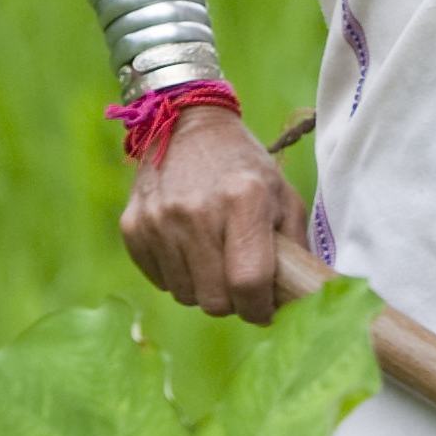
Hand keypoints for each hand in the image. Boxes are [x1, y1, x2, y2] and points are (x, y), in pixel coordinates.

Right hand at [120, 105, 299, 321]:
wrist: (186, 125)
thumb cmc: (245, 167)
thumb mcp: (283, 196)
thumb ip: (294, 248)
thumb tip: (302, 298)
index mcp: (242, 200)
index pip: (248, 282)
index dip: (260, 309)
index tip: (265, 310)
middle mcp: (195, 211)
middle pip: (214, 300)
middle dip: (233, 302)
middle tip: (241, 284)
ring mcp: (158, 219)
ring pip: (186, 295)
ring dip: (205, 289)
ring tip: (216, 258)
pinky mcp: (133, 226)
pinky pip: (159, 281)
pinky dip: (178, 276)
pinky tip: (190, 249)